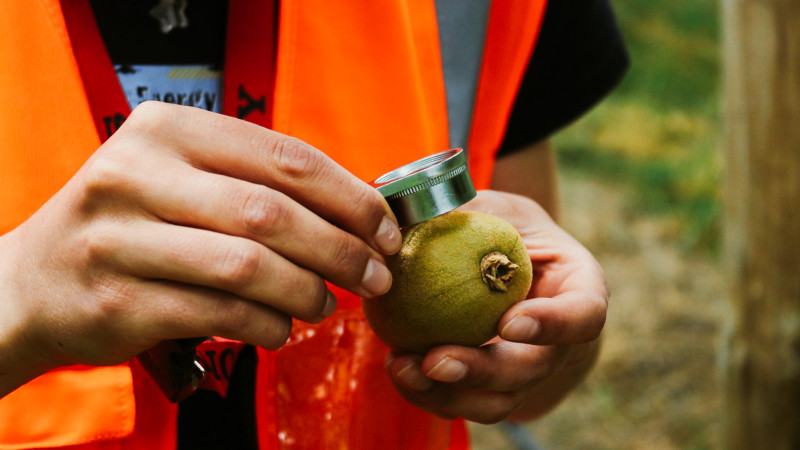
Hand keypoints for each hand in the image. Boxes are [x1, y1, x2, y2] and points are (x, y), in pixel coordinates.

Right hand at [0, 102, 400, 395]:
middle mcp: (137, 174)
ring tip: (325, 303)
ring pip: (249, 267)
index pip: (285, 157)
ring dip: (307, 291)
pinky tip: (281, 327)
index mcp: (167, 129)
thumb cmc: (130, 224)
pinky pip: (221, 316)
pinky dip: (267, 325)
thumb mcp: (180, 177)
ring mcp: (121, 239)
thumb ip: (255, 182)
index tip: (386, 229)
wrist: (32, 281)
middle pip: (273, 213)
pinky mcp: (119, 301)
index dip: (350, 196)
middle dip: (342, 250)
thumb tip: (356, 212)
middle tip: (376, 274)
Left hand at [385, 190, 607, 422]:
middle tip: (435, 361)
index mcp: (577, 290)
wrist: (502, 263)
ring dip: (447, 395)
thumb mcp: (494, 208)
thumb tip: (408, 213)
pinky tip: (396, 366)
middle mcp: (558, 341)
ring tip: (402, 367)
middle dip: (483, 372)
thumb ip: (466, 211)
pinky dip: (426, 393)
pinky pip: (461, 403)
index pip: (583, 315)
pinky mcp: (488, 388)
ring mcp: (524, 371)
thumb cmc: (503, 228)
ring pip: (496, 401)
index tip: (507, 323)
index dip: (552, 326)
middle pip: (532, 370)